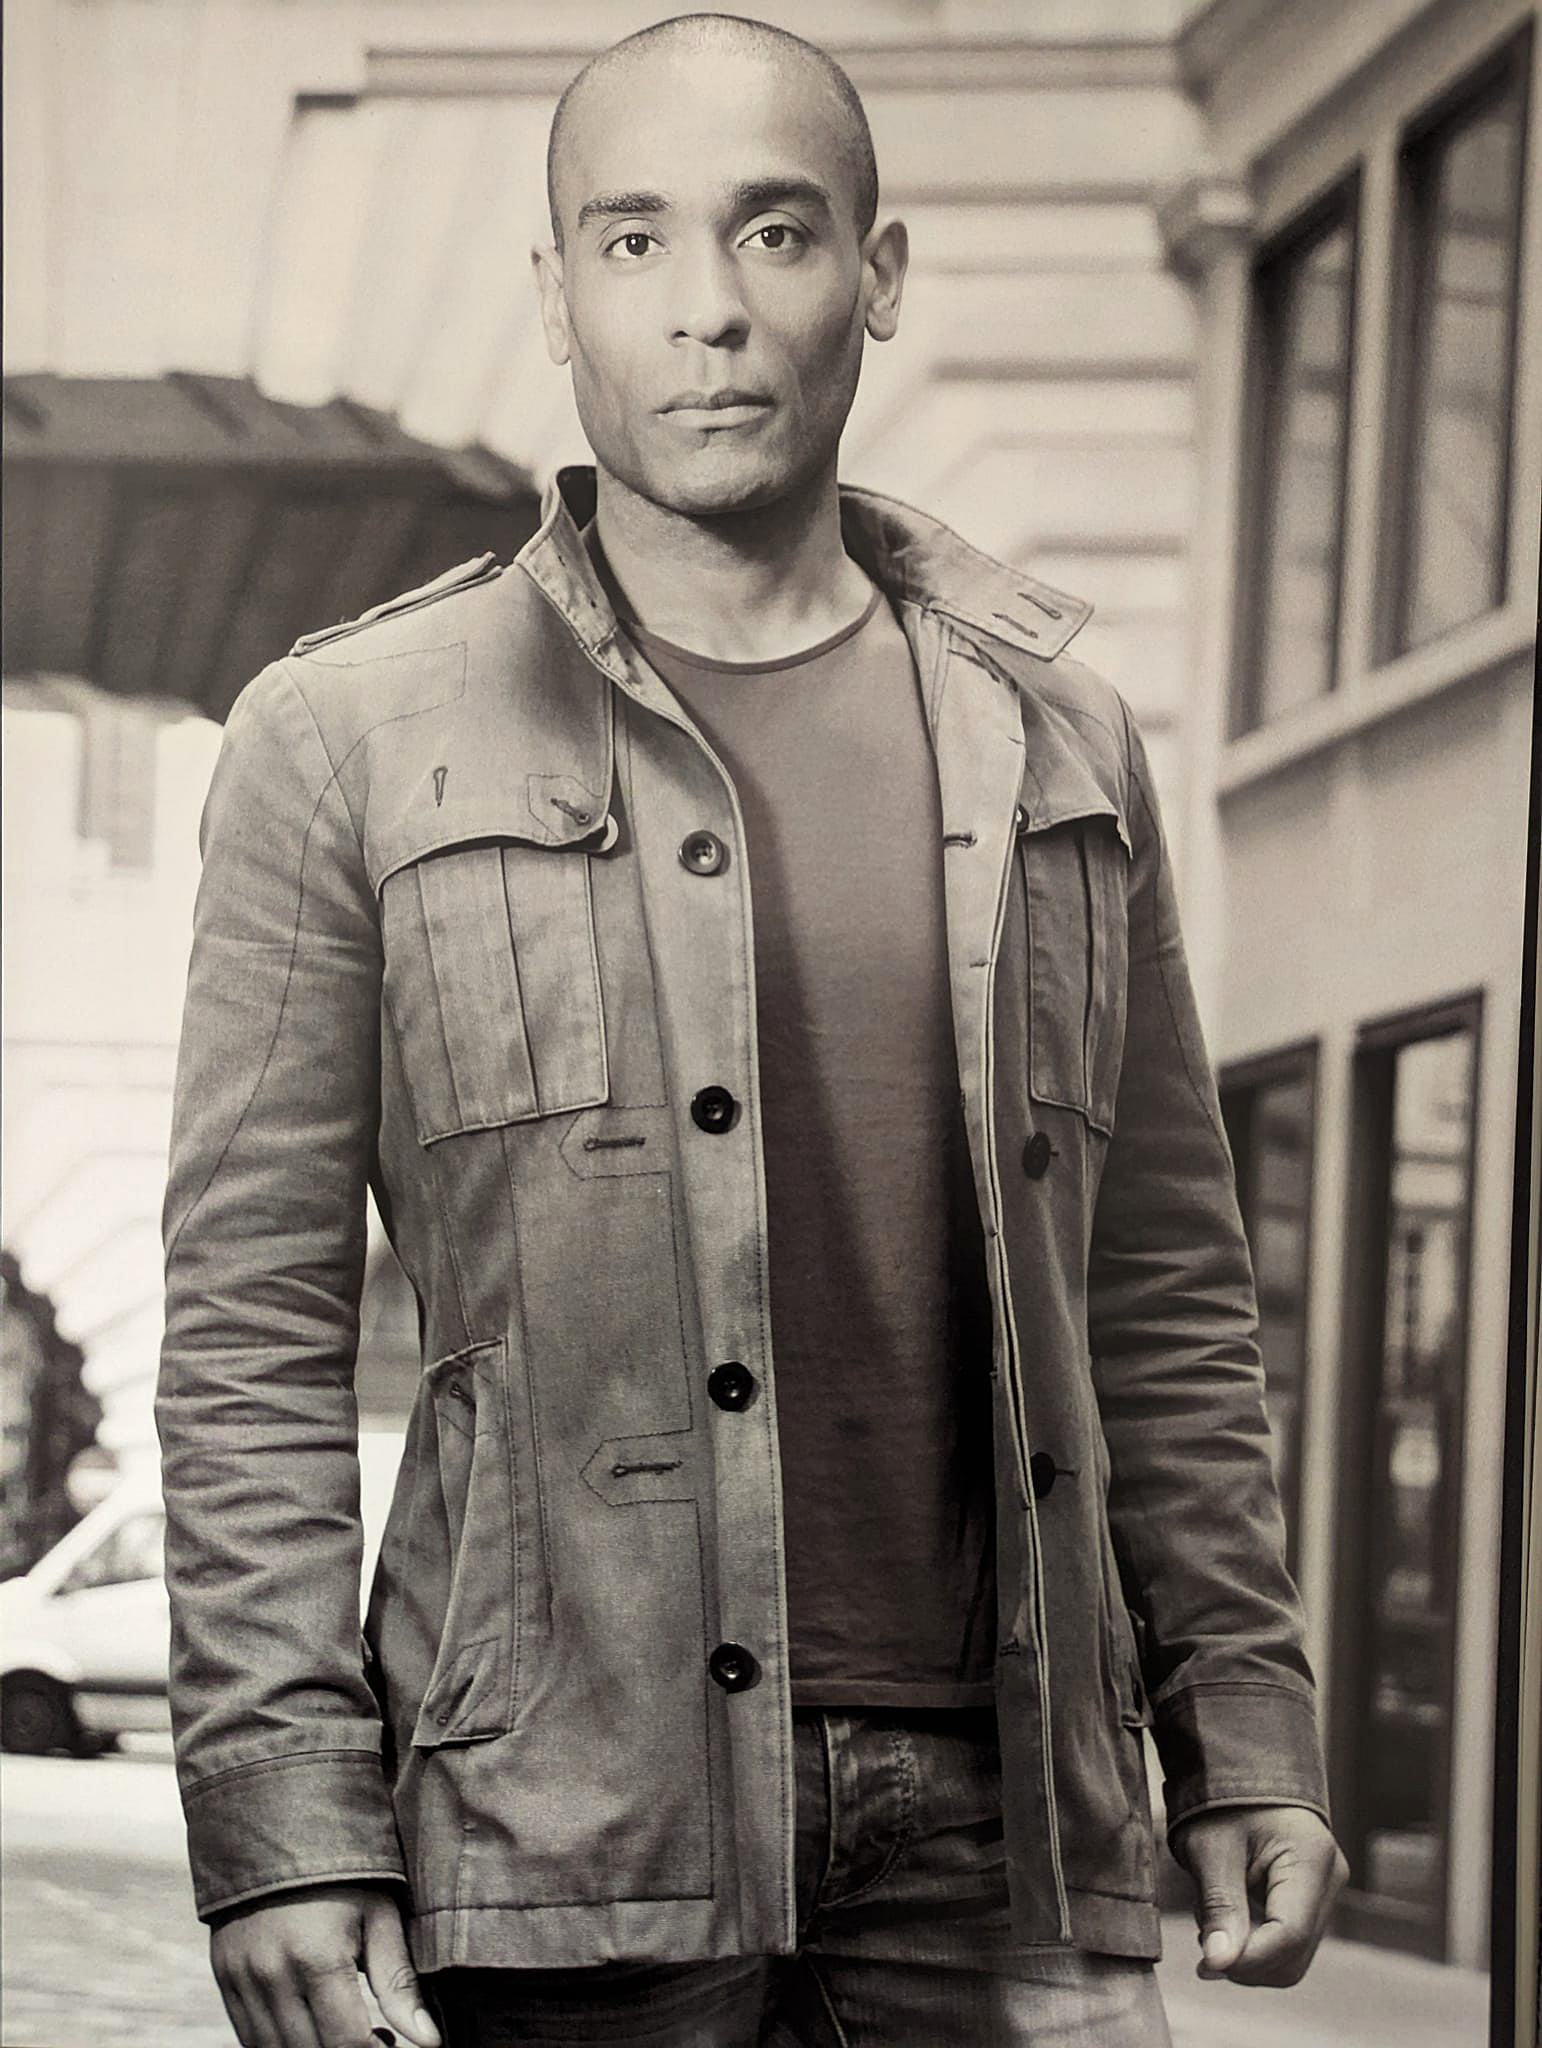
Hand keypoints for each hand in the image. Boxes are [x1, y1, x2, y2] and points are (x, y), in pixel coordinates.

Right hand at [209, 1882, 440, 2047]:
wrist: (279, 1825)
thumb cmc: (344, 1871)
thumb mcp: (379, 1916)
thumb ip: (399, 1983)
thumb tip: (429, 2042)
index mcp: (317, 1958)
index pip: (346, 2044)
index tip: (392, 2046)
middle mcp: (272, 1975)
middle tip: (377, 2039)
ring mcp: (242, 1980)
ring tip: (345, 2031)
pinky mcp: (225, 1979)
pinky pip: (248, 2036)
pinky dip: (281, 2043)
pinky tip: (311, 2025)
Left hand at [1169, 1804, 1348, 1986]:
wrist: (1236, 1767)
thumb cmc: (1221, 1798)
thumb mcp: (1210, 1848)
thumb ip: (1219, 1907)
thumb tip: (1218, 1964)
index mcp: (1311, 1858)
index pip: (1288, 1934)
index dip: (1247, 1960)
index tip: (1205, 1965)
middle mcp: (1329, 1878)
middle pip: (1293, 1953)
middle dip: (1246, 1960)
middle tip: (1201, 1940)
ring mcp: (1324, 1890)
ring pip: (1291, 1954)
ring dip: (1248, 1953)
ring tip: (1211, 1918)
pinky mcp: (1311, 1898)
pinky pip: (1288, 1940)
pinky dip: (1254, 1941)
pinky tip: (1227, 1917)